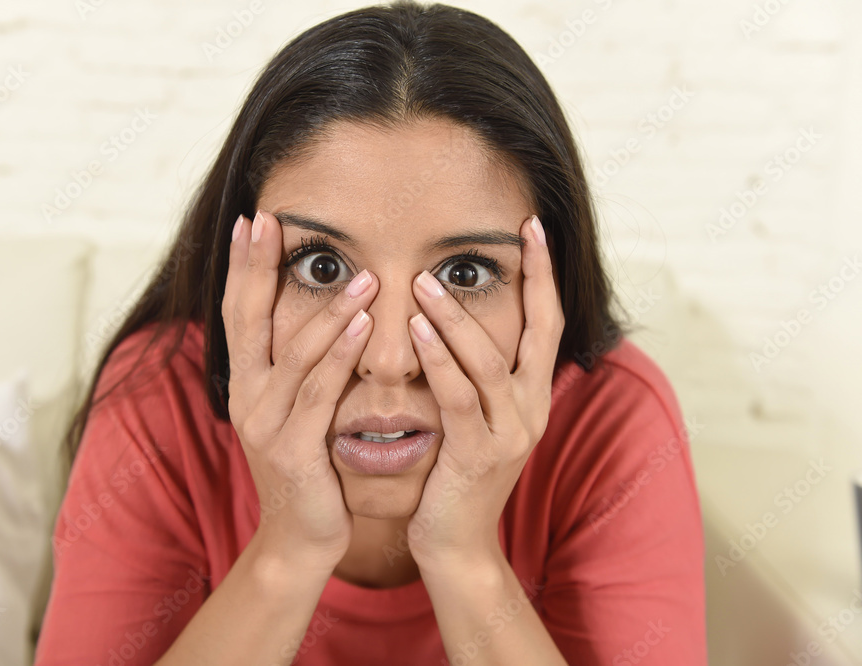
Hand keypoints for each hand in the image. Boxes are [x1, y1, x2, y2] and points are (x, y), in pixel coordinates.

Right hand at [222, 209, 379, 570]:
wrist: (299, 537)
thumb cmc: (305, 469)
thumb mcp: (292, 412)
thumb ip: (300, 370)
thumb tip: (319, 319)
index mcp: (246, 383)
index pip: (239, 312)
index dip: (243, 266)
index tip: (252, 220)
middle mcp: (247, 396)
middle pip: (248, 318)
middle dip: (258, 267)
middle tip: (271, 219)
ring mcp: (266, 422)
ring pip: (295, 352)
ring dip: (329, 309)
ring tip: (362, 274)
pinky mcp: (291, 449)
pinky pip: (319, 392)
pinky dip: (340, 354)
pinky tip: (362, 325)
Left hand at [403, 215, 564, 569]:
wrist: (455, 542)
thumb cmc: (455, 473)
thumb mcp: (474, 418)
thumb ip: (474, 375)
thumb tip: (452, 320)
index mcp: (531, 395)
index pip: (547, 322)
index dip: (544, 274)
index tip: (534, 229)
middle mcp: (530, 408)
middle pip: (537, 329)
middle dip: (524, 277)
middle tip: (498, 233)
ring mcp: (509, 432)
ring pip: (489, 360)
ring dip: (454, 317)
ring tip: (423, 281)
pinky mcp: (478, 453)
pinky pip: (459, 396)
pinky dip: (439, 360)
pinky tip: (416, 331)